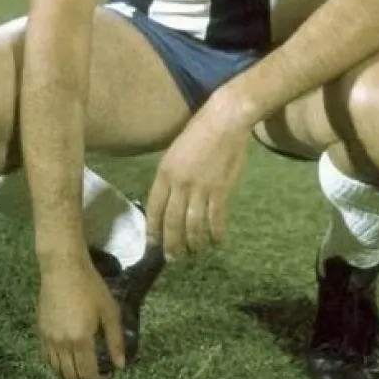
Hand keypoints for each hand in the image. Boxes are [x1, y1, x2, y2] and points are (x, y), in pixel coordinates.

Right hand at [37, 258, 124, 378]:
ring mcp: (49, 339)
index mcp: (81, 339)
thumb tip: (120, 365)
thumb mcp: (109, 310)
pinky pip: (49, 359)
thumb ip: (114, 340)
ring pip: (58, 371)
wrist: (63, 268)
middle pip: (72, 376)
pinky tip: (65, 369)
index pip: (89, 374)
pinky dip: (58, 370)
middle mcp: (62, 344)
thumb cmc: (90, 286)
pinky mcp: (42, 332)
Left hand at [146, 94, 251, 259]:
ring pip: (193, 225)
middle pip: (172, 222)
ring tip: (195, 252)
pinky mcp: (220, 191)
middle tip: (173, 258)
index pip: (154, 208)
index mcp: (165, 172)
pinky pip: (216, 219)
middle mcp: (179, 184)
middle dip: (171, 243)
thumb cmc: (200, 131)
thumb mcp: (175, 151)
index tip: (153, 244)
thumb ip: (171, 175)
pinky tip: (216, 242)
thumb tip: (170, 198)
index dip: (153, 229)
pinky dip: (216, 234)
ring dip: (193, 243)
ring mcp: (200, 189)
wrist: (225, 120)